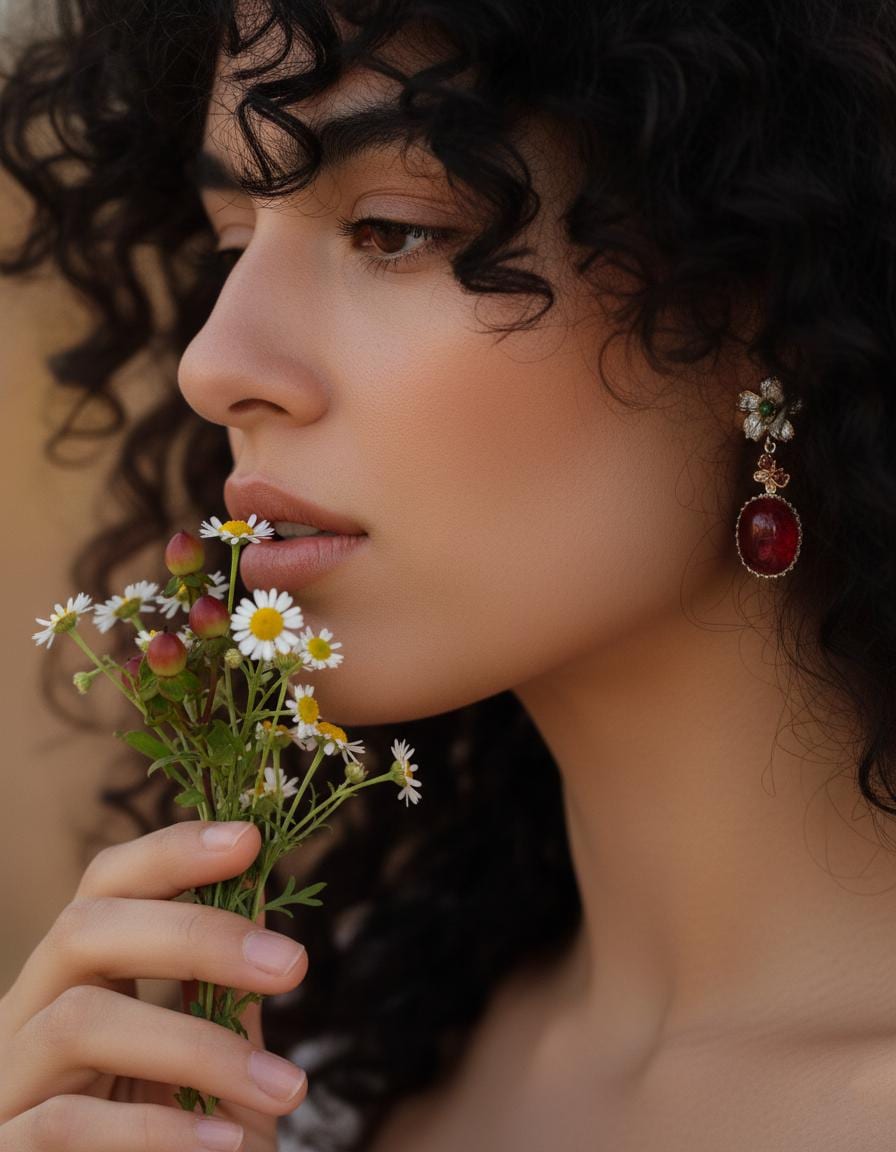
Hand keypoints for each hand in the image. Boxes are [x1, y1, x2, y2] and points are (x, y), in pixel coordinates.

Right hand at [0, 819, 308, 1149]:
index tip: (249, 842)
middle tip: (294, 966)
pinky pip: (64, 1123)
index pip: (104, 886)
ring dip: (196, 1046)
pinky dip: (154, 1129)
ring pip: (76, 1020)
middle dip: (196, 934)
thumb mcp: (215, 1057)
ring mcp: (8, 1084)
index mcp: (76, 978)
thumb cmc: (189, 1146)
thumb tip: (258, 888)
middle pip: (82, 930)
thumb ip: (223, 986)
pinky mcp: (7, 1149)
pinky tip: (224, 1142)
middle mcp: (27, 1016)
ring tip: (281, 1086)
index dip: (170, 853)